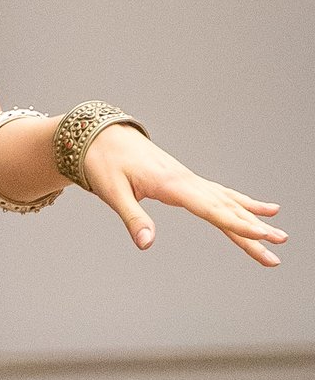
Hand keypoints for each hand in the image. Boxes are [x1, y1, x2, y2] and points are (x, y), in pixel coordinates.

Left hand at [80, 122, 287, 266]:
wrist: (99, 135)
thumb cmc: (104, 163)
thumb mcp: (112, 192)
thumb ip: (133, 218)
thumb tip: (146, 244)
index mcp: (172, 184)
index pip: (212, 209)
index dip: (239, 224)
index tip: (263, 235)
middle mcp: (186, 181)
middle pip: (227, 209)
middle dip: (254, 228)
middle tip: (281, 242)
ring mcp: (187, 179)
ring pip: (226, 202)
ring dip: (251, 218)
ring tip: (278, 232)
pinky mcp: (183, 181)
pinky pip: (217, 194)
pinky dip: (238, 203)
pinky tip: (255, 209)